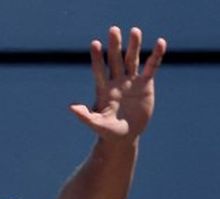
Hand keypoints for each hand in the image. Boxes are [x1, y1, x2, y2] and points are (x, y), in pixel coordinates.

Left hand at [69, 26, 166, 142]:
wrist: (124, 136)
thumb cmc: (107, 131)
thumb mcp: (96, 124)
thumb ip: (84, 116)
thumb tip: (71, 107)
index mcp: (103, 90)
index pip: (99, 70)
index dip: (98, 58)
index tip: (95, 44)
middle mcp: (116, 82)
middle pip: (115, 60)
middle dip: (114, 46)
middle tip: (113, 29)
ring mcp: (131, 82)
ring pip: (132, 60)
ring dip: (133, 46)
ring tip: (135, 30)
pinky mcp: (145, 84)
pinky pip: (151, 67)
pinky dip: (155, 56)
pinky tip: (160, 42)